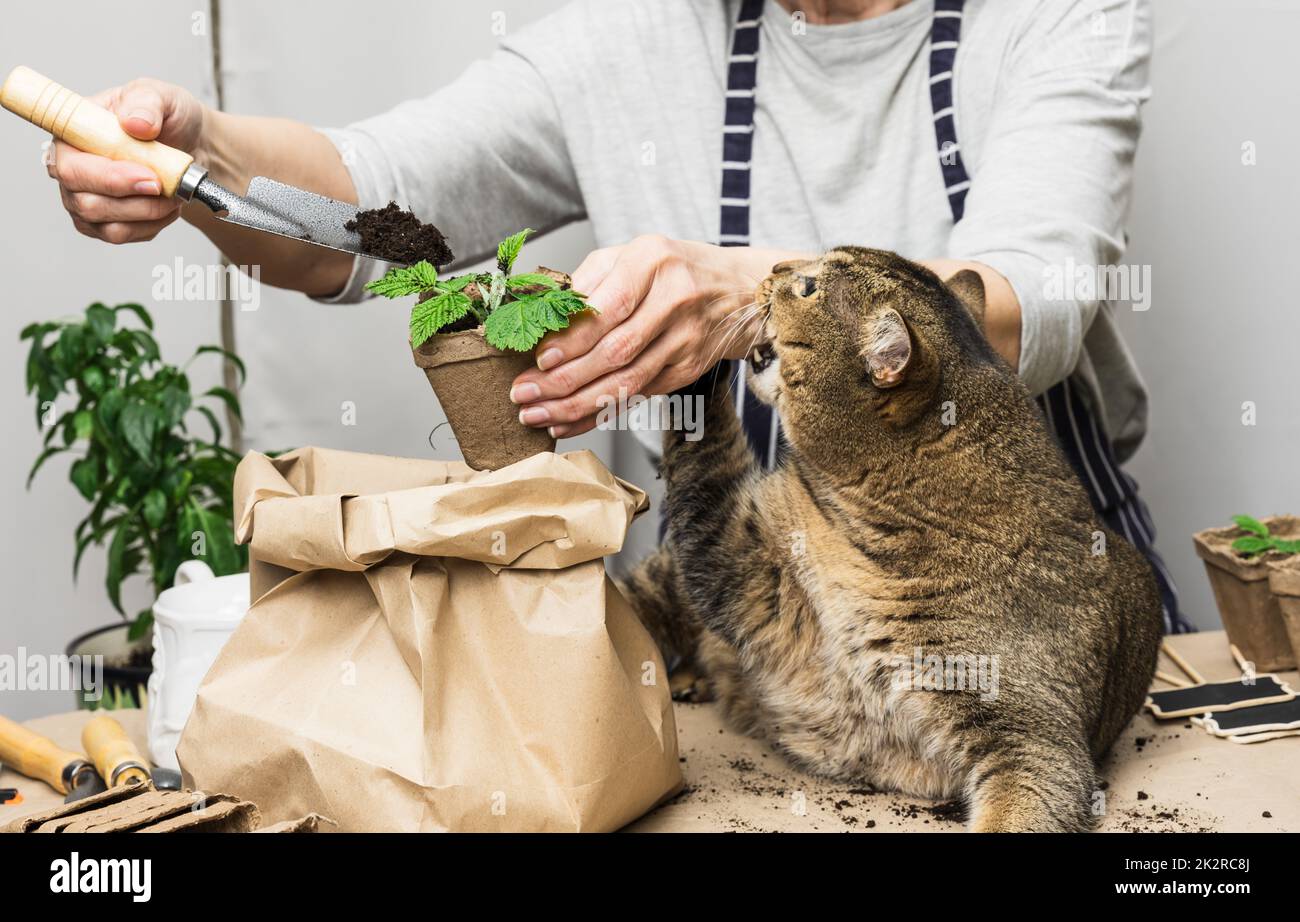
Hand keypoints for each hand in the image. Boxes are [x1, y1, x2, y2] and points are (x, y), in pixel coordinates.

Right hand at [49, 78, 206, 243]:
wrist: (191, 145)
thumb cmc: (167, 118)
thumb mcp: (160, 96)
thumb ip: (146, 103)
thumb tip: (134, 123)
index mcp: (72, 135)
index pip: (69, 167)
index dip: (107, 177)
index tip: (148, 174)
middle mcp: (71, 171)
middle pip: (86, 203)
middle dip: (134, 200)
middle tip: (166, 186)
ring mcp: (85, 201)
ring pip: (109, 226)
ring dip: (149, 213)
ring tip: (173, 192)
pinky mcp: (105, 224)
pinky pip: (126, 235)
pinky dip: (154, 223)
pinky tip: (167, 204)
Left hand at [509, 235, 806, 437]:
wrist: (740, 290)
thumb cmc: (673, 269)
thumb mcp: (632, 255)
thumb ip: (588, 280)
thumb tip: (540, 315)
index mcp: (652, 260)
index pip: (608, 307)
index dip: (573, 338)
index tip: (540, 358)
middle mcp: (674, 299)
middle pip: (615, 351)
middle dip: (564, 379)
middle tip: (524, 394)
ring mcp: (686, 338)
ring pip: (626, 382)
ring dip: (577, 405)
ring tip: (538, 415)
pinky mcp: (689, 368)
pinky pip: (638, 396)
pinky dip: (600, 414)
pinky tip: (569, 422)